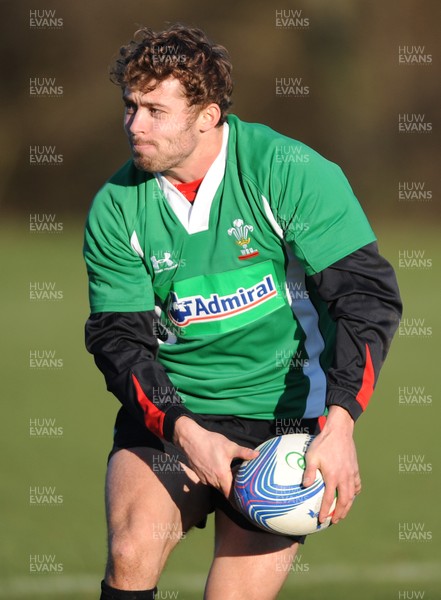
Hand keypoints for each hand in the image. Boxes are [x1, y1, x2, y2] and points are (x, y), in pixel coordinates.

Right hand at [172, 416, 258, 497]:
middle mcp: (212, 481)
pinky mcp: (199, 474)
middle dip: (232, 489)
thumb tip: (258, 455)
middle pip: (224, 490)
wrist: (191, 439)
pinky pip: (210, 480)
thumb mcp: (230, 447)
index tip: (244, 502)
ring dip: (224, 483)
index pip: (230, 496)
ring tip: (233, 476)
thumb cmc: (211, 443)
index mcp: (222, 477)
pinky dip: (217, 478)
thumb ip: (244, 453)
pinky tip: (221, 468)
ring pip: (217, 485)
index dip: (237, 500)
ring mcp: (205, 479)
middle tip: (242, 486)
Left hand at [302, 406, 361, 523]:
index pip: (329, 499)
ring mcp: (352, 473)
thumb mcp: (312, 456)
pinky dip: (354, 493)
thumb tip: (305, 486)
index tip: (323, 520)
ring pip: (352, 495)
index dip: (326, 511)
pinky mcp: (355, 469)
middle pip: (344, 501)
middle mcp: (344, 477)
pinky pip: (357, 485)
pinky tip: (351, 496)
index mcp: (333, 476)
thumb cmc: (323, 443)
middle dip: (340, 513)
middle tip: (334, 521)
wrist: (340, 431)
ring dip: (348, 506)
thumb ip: (309, 472)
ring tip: (342, 513)